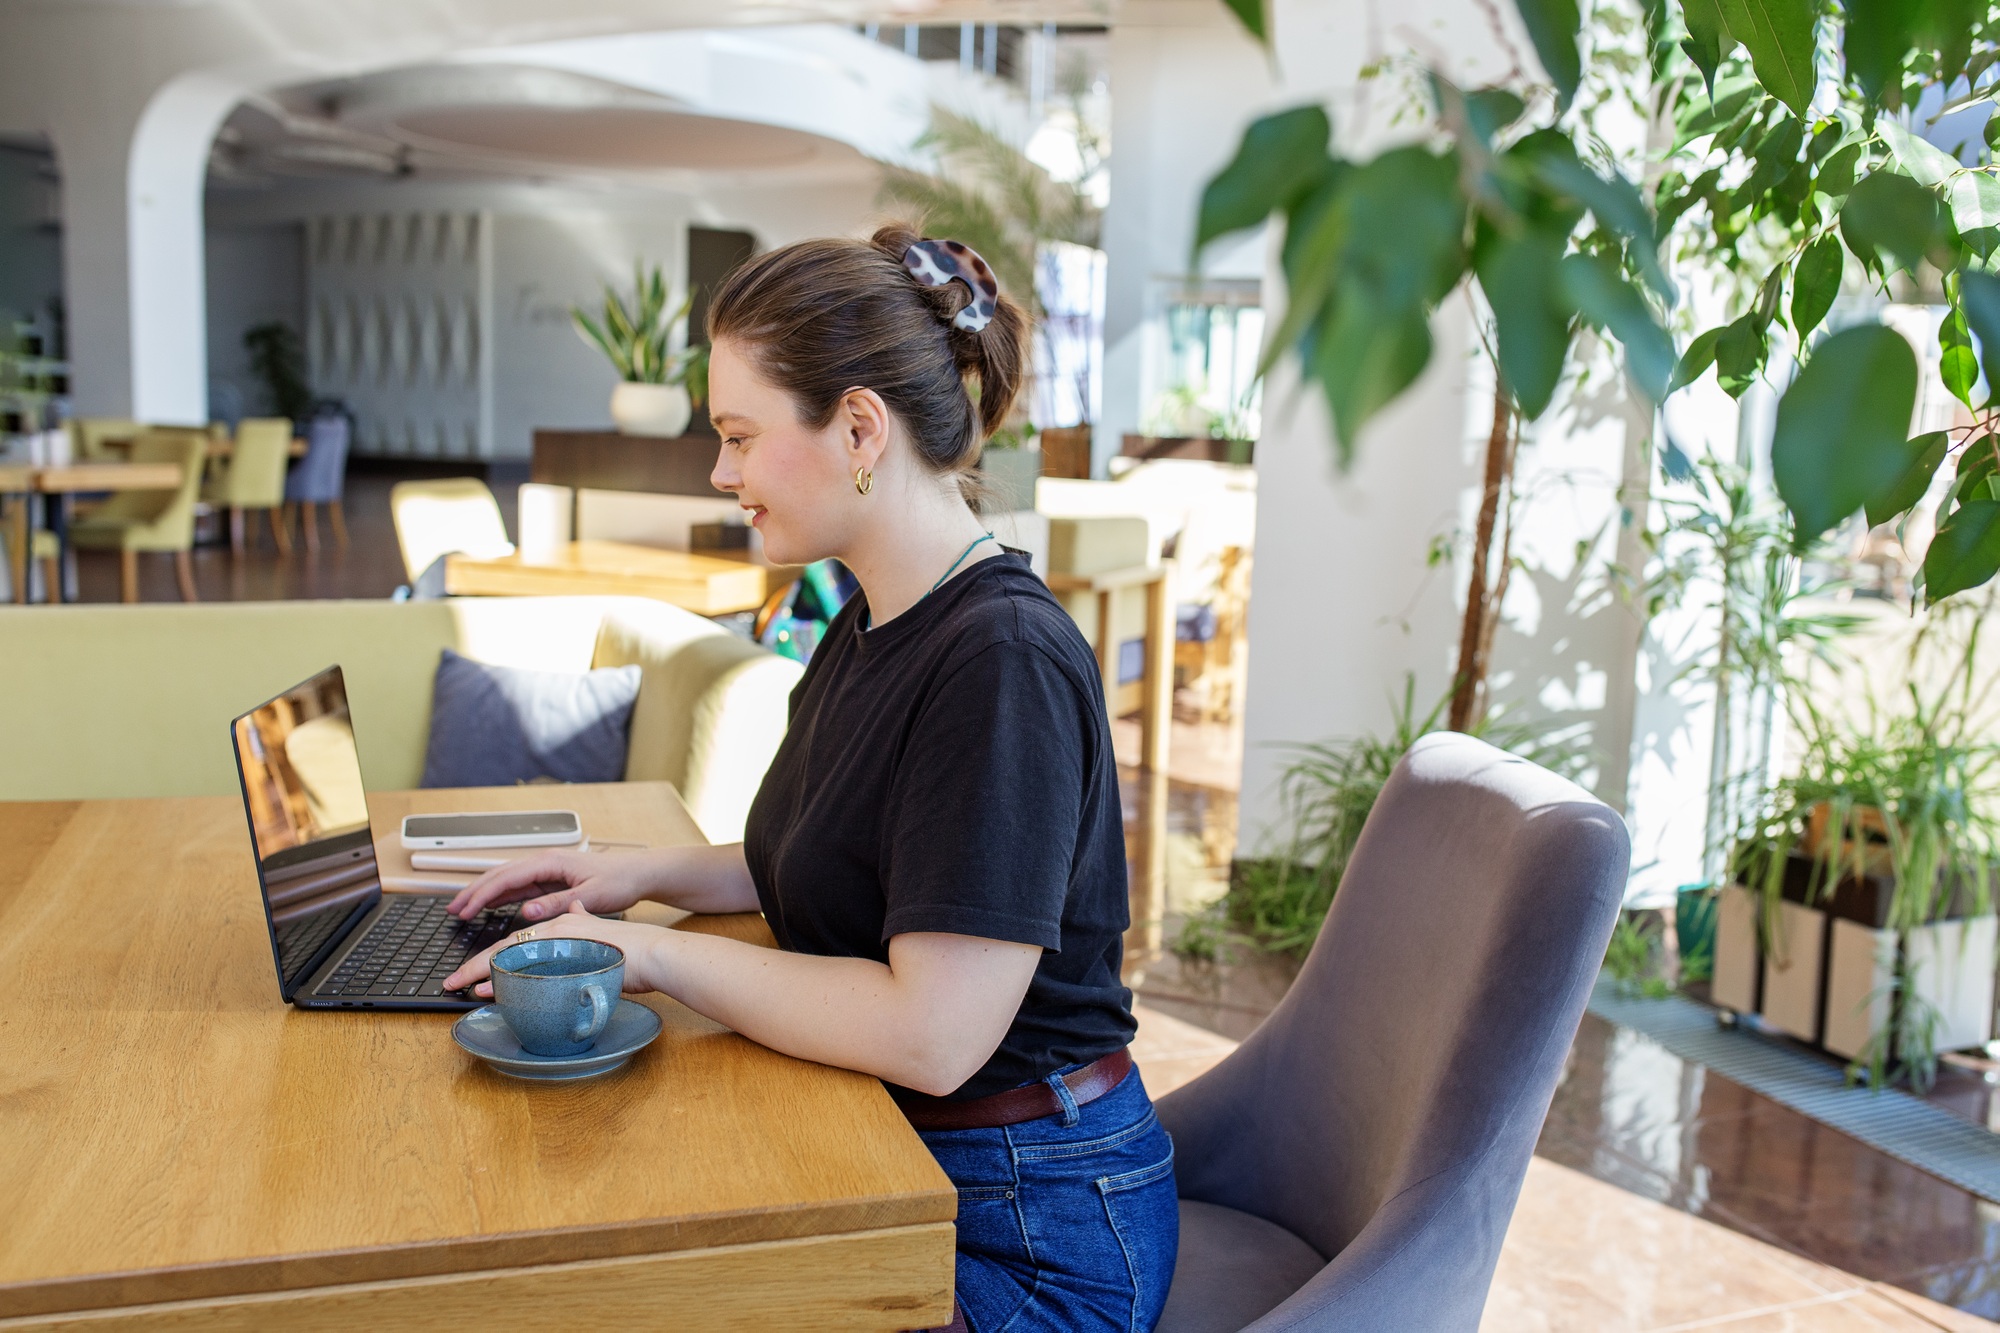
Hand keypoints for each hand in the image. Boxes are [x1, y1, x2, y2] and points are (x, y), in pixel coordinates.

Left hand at [443, 901, 671, 998]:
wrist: (657, 954)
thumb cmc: (634, 953)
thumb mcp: (601, 934)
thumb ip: (584, 923)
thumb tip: (576, 911)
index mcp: (562, 924)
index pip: (518, 940)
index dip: (492, 955)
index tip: (472, 970)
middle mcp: (557, 927)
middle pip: (506, 946)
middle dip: (474, 964)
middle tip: (451, 981)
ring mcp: (560, 939)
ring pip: (510, 954)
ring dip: (481, 971)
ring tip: (460, 985)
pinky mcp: (566, 953)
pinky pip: (526, 967)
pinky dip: (501, 978)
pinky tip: (486, 988)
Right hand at [446, 850, 655, 922]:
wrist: (639, 873)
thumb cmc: (620, 881)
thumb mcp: (590, 895)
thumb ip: (557, 903)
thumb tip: (526, 912)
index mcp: (551, 862)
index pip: (507, 877)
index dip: (482, 894)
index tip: (464, 910)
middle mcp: (545, 863)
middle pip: (500, 876)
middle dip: (474, 892)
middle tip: (451, 911)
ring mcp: (547, 871)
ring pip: (507, 882)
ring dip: (483, 895)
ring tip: (461, 910)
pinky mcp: (552, 881)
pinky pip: (520, 888)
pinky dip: (501, 897)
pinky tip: (488, 907)